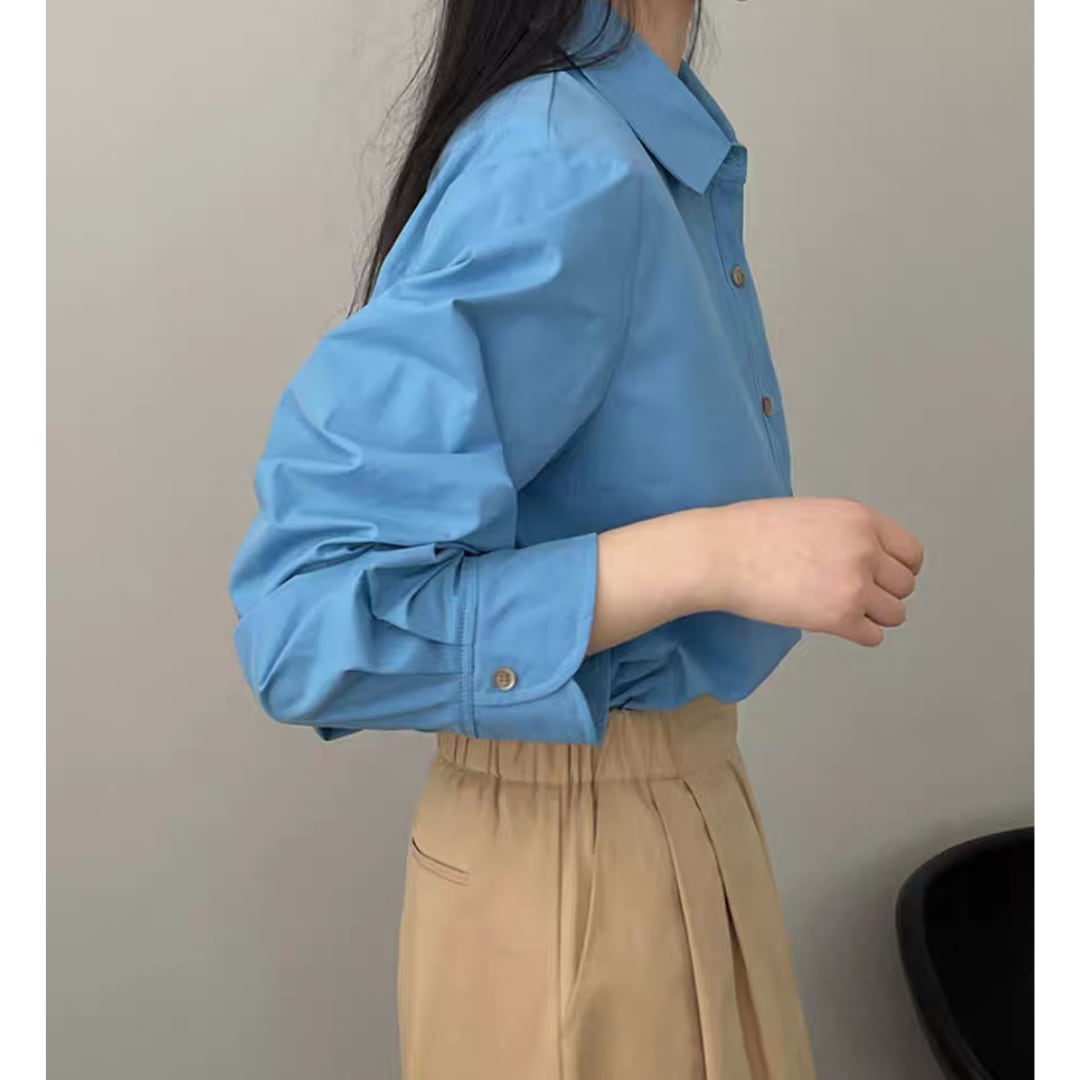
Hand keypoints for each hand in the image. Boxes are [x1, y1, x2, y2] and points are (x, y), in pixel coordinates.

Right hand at [692, 497, 923, 645]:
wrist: (722, 553)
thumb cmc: (751, 531)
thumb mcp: (812, 513)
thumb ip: (844, 533)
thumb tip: (860, 556)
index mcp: (861, 519)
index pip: (910, 553)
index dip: (897, 569)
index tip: (881, 578)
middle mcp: (866, 550)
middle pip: (905, 586)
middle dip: (883, 593)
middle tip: (852, 595)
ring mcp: (855, 585)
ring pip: (895, 614)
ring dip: (872, 616)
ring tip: (841, 610)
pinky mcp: (839, 617)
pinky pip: (872, 637)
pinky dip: (857, 634)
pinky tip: (831, 623)